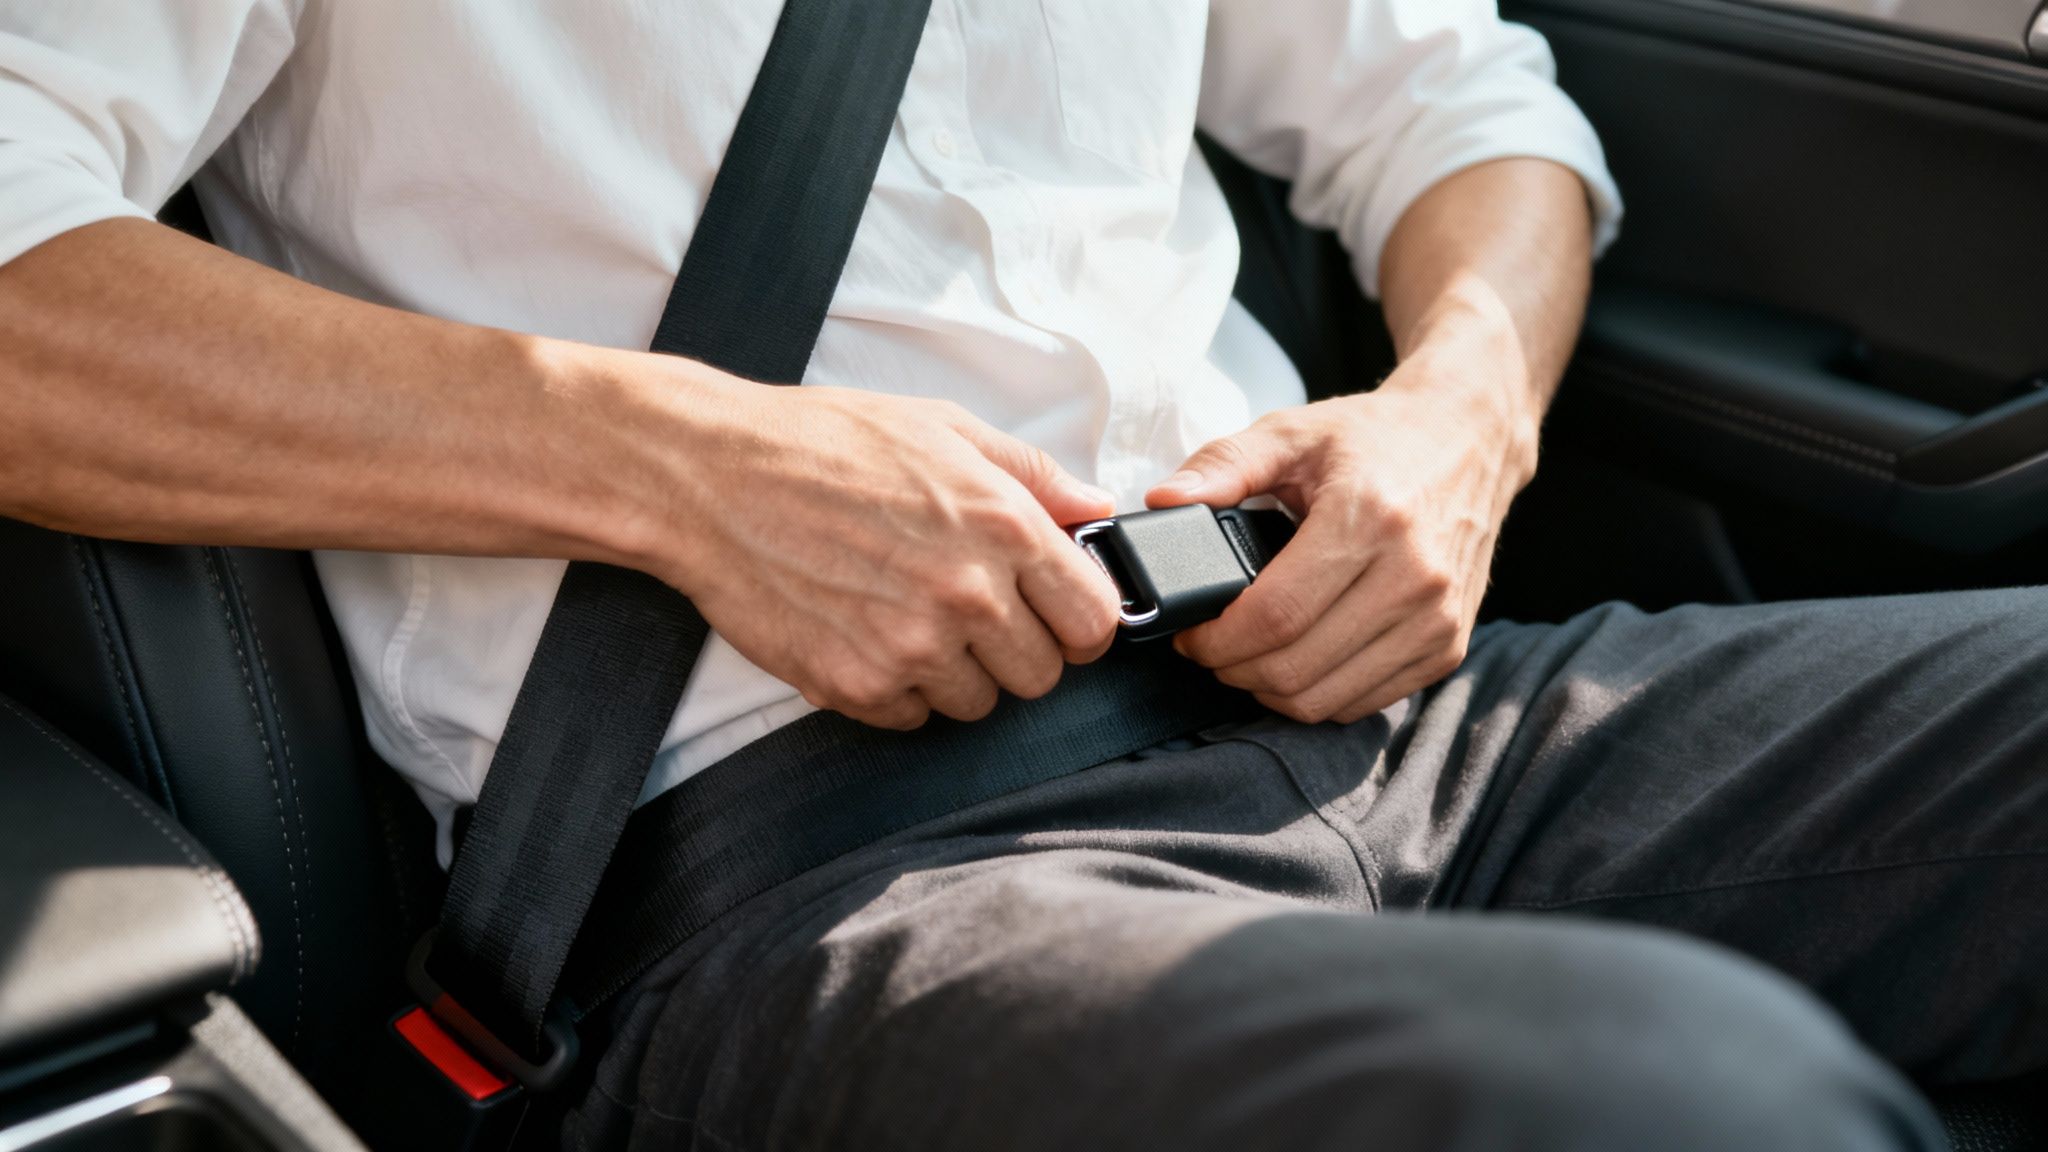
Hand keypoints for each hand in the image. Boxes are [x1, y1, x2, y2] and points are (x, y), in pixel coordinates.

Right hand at [651, 376, 1121, 730]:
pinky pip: (911, 717)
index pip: (1095, 621)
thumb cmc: (822, 443)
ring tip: (906, 615)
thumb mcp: (942, 429)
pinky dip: (895, 688)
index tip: (1056, 616)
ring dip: (954, 671)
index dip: (1080, 622)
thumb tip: (1093, 508)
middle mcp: (966, 593)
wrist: (710, 479)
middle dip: (1015, 649)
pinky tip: (865, 633)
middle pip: (1042, 675)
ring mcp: (911, 646)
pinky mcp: (856, 685)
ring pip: (978, 704)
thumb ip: (1032, 474)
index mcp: (1003, 525)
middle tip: (970, 613)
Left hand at [1145, 344, 1537, 723]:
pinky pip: (1364, 703)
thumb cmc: (1375, 437)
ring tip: (1247, 656)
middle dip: (1234, 670)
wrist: (1470, 440)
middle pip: (1297, 667)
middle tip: (1211, 648)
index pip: (1276, 616)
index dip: (1218, 641)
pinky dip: (1318, 696)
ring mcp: (1438, 618)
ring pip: (1327, 698)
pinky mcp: (1449, 646)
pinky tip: (1296, 661)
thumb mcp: (1292, 432)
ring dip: (1271, 691)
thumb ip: (1221, 465)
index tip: (1191, 636)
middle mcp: (1415, 575)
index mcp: (1371, 518)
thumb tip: (1163, 503)